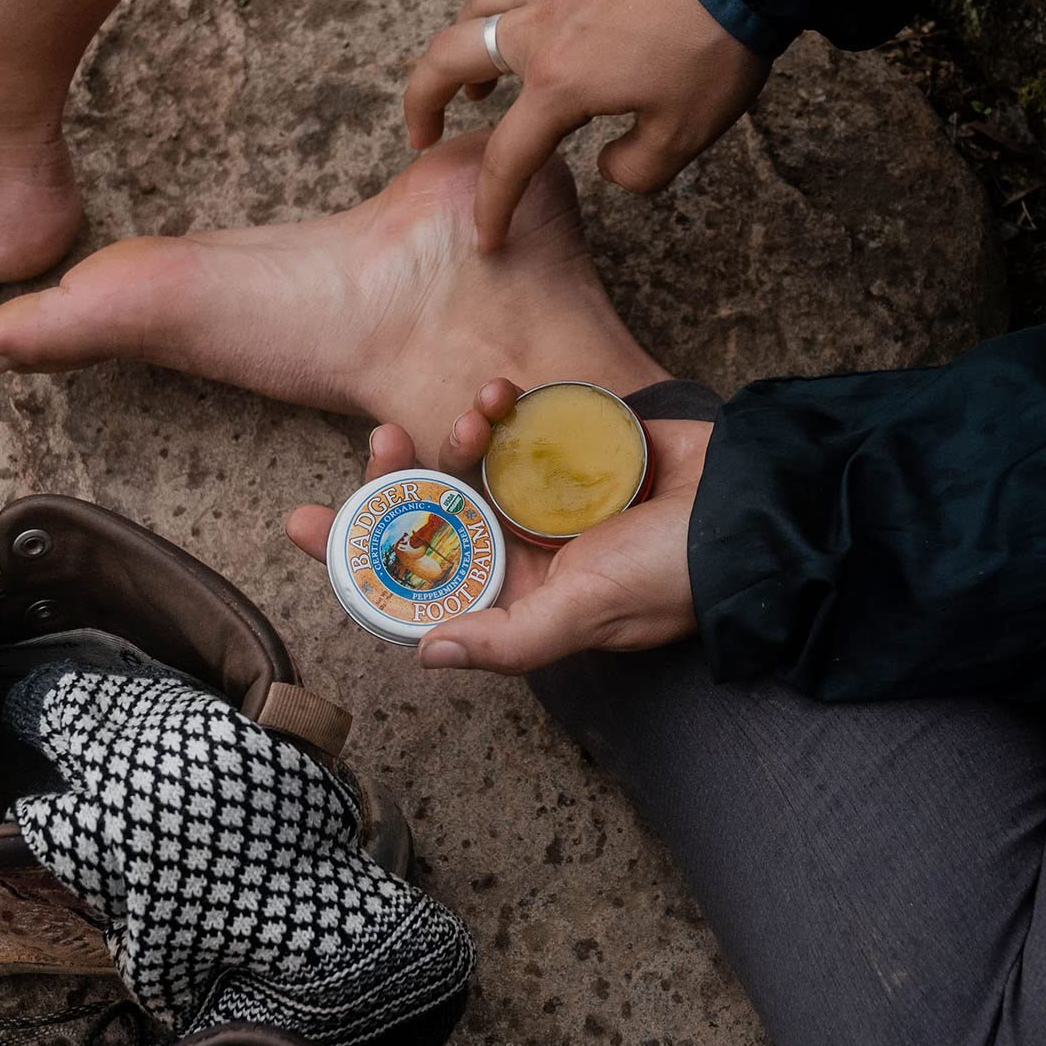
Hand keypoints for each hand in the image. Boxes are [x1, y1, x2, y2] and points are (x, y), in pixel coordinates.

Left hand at [287, 379, 712, 673]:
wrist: (744, 505)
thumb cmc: (670, 573)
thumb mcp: (587, 613)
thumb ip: (509, 639)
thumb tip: (426, 654)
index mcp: (514, 596)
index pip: (417, 582)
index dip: (357, 556)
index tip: (302, 523)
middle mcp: (519, 548)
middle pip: (428, 515)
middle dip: (392, 480)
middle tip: (379, 441)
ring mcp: (539, 494)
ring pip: (463, 463)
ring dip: (454, 436)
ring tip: (476, 415)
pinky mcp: (564, 446)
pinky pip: (512, 425)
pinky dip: (500, 406)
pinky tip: (505, 391)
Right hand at [403, 0, 770, 249]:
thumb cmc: (715, 50)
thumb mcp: (683, 135)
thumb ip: (636, 169)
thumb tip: (609, 167)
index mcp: (559, 83)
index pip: (507, 157)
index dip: (492, 205)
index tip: (486, 237)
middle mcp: (542, 29)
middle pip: (449, 56)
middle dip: (423, 99)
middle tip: (422, 133)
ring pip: (481, 3)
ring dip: (462, 41)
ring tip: (473, 75)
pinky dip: (517, 9)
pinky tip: (549, 30)